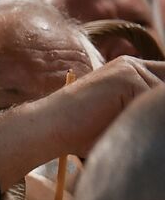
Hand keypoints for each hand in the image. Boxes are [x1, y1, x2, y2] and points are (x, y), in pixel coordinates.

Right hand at [0, 58, 164, 183]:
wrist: (45, 130)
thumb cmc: (75, 134)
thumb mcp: (114, 120)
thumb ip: (138, 112)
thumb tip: (157, 119)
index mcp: (129, 72)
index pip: (162, 82)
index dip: (158, 103)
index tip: (151, 121)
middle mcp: (132, 65)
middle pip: (164, 88)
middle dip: (154, 112)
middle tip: (135, 128)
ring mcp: (130, 69)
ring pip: (160, 98)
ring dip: (146, 119)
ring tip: (119, 130)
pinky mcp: (127, 78)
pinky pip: (152, 103)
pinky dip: (138, 121)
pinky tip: (115, 127)